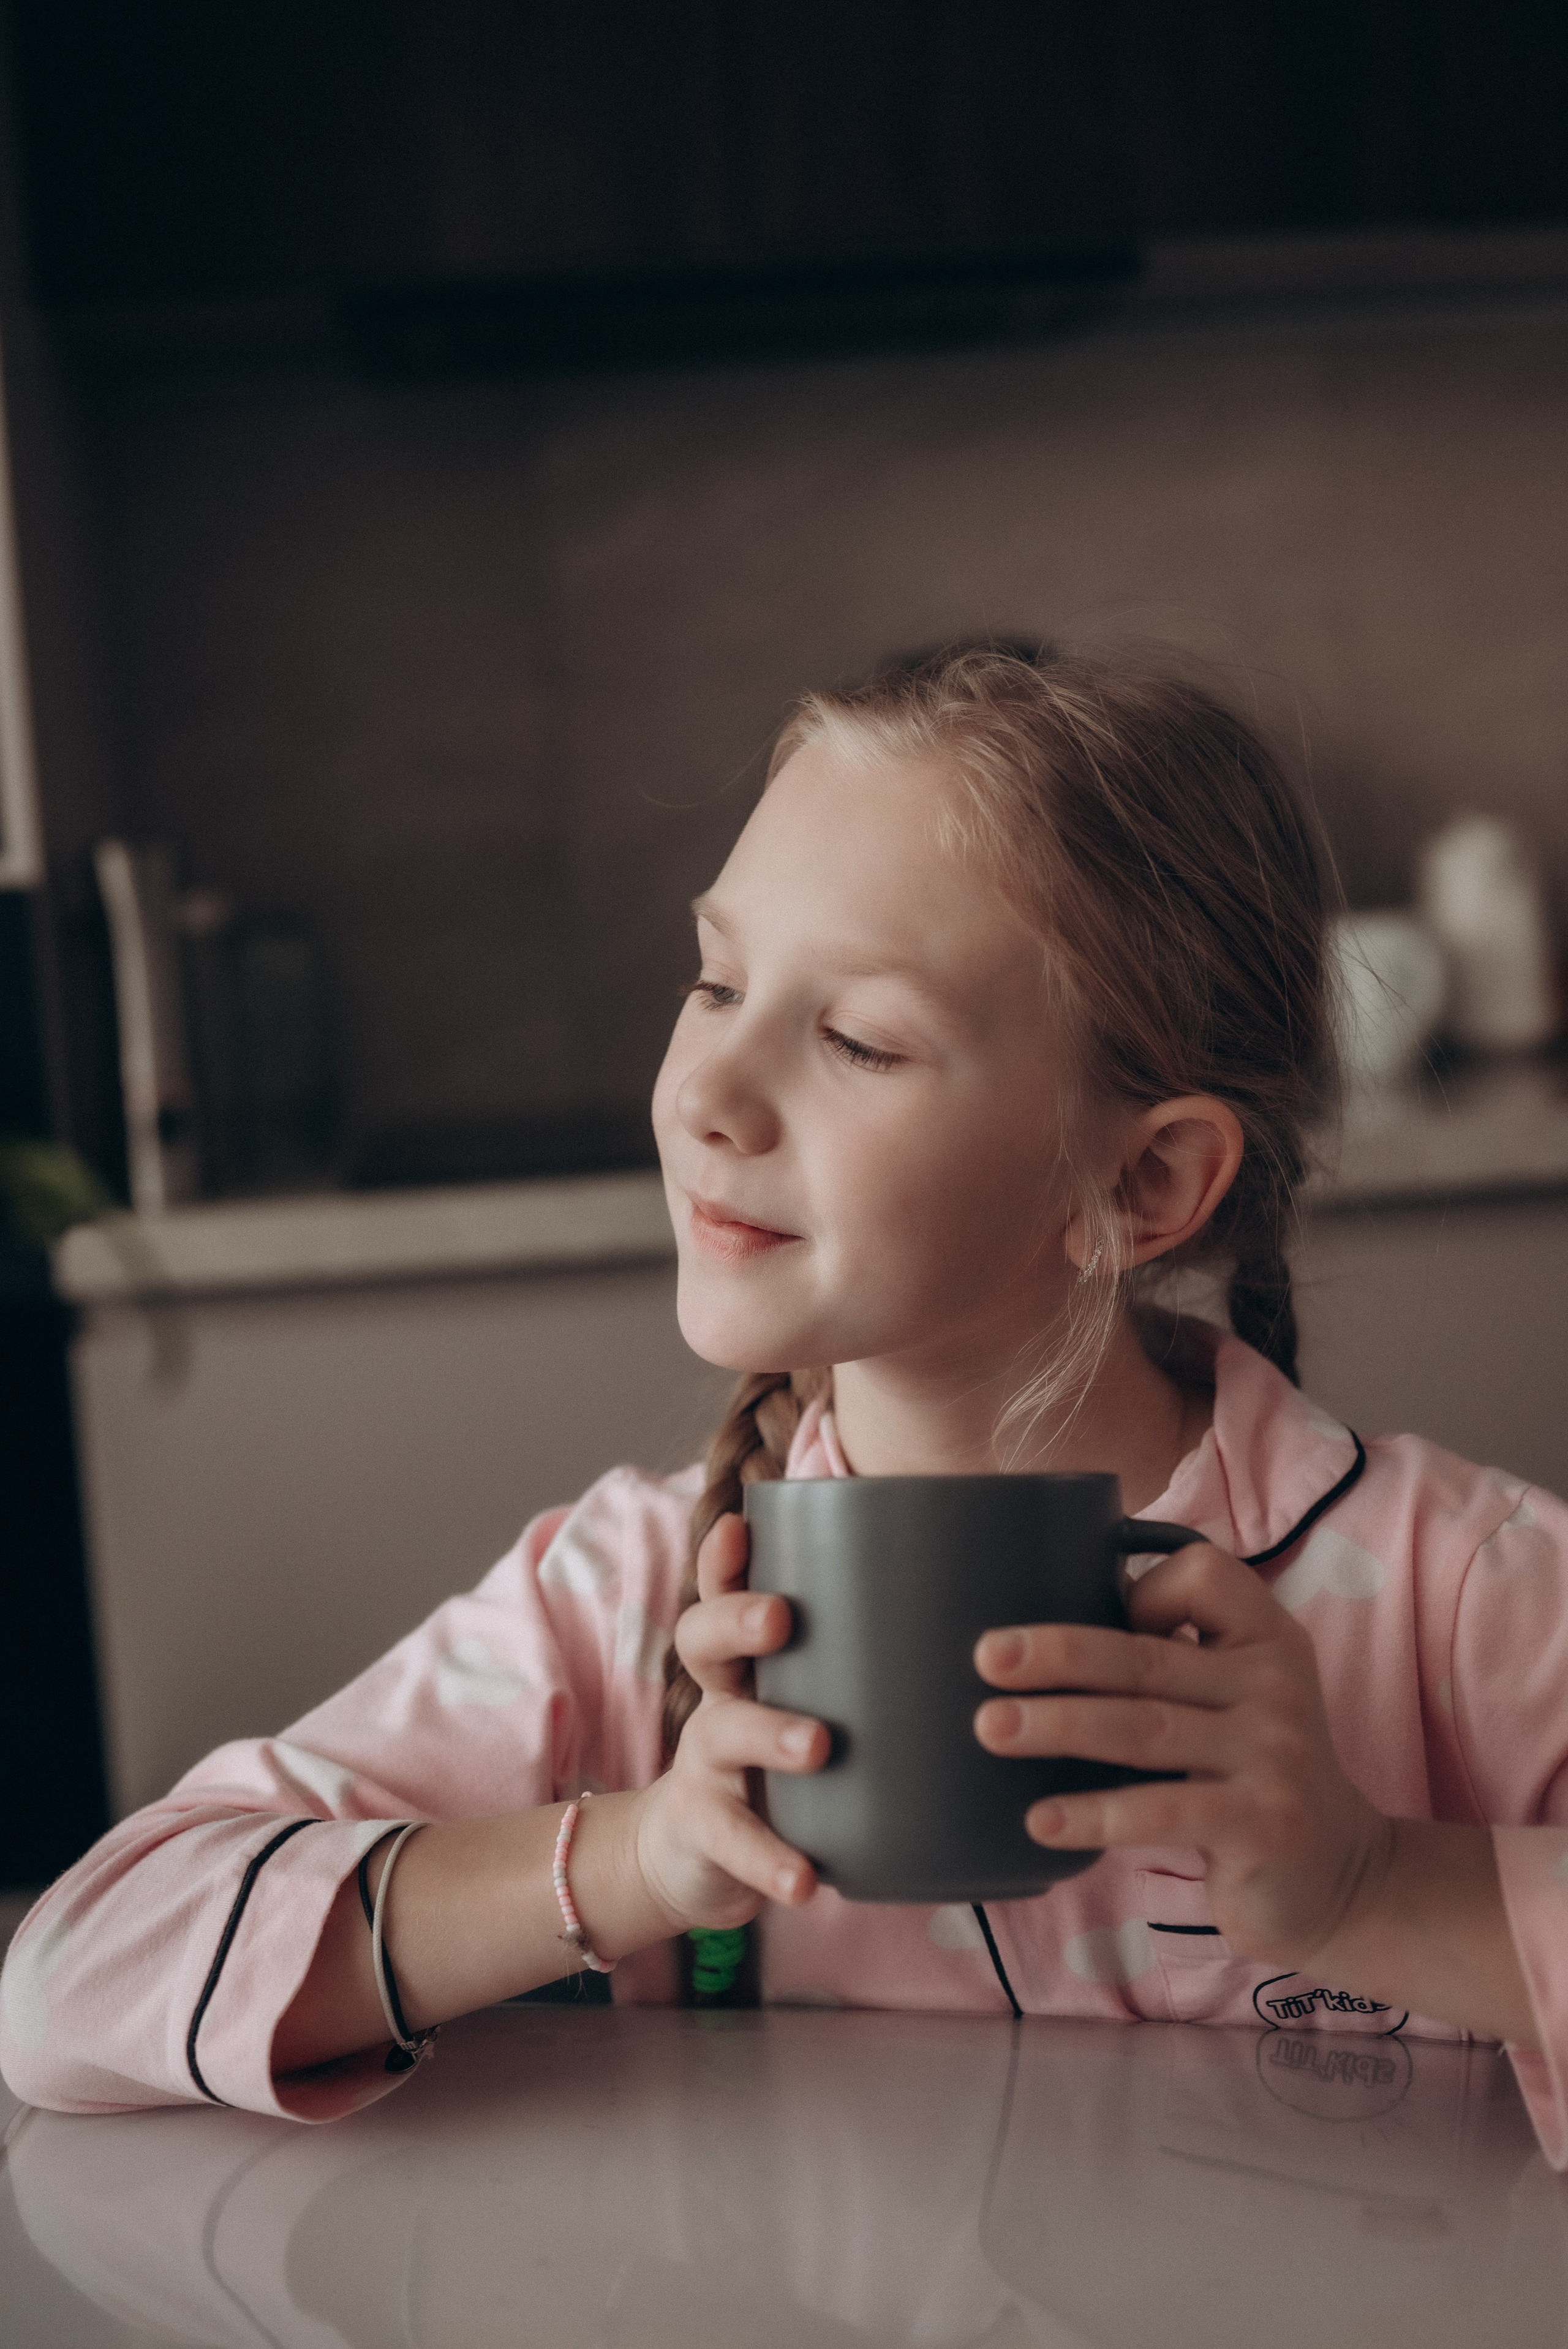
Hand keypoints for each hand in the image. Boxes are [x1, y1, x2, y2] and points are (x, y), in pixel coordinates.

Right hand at [634, 1513, 827, 1934]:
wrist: (701, 1859)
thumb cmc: (780, 1766)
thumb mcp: (809, 1707)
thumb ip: (865, 1669)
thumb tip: (985, 1610)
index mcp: (748, 1664)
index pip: (725, 1592)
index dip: (725, 1559)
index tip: (741, 1525)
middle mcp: (718, 1701)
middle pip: (702, 1640)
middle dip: (737, 1620)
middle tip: (781, 1617)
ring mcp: (705, 1767)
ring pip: (719, 1733)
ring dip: (769, 1733)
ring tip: (816, 1744)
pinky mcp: (704, 1831)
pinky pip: (733, 1841)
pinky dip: (769, 1860)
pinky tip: (806, 1880)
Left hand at [972, 1542, 1393, 1967]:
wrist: (1344, 1877)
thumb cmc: (1252, 1776)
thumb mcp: (1235, 1699)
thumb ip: (1172, 1662)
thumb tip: (1045, 1638)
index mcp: (1267, 1637)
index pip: (1203, 1576)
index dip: (1141, 1588)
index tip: (1088, 1616)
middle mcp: (1277, 1684)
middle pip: (1145, 1657)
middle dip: (1057, 1653)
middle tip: (985, 1656)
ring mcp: (1274, 1755)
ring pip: (1142, 1728)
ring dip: (1057, 1726)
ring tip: (989, 1727)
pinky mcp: (1264, 1823)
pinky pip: (1162, 1809)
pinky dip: (1096, 1813)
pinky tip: (1040, 1820)